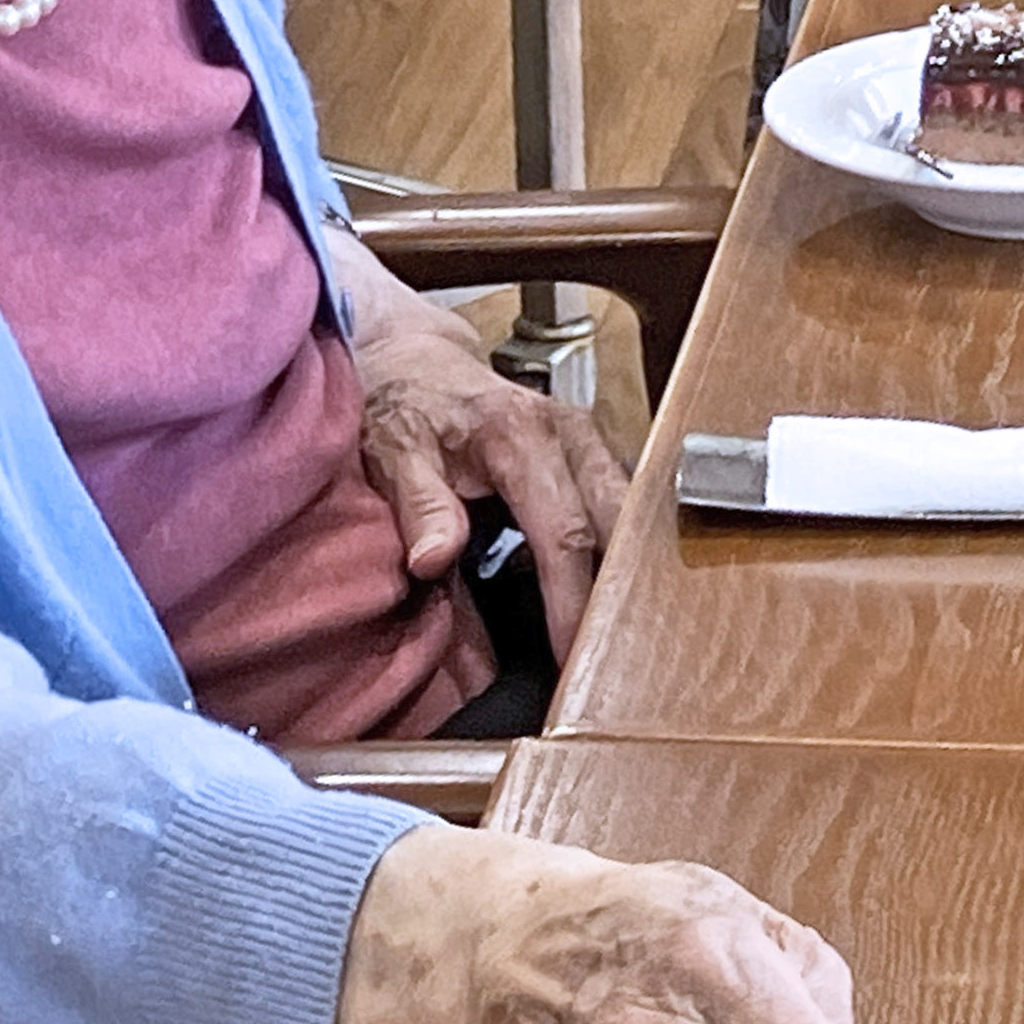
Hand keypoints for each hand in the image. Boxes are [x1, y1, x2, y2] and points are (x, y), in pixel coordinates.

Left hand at [331, 235, 627, 650]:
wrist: (416, 360)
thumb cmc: (401, 406)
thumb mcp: (391, 446)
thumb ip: (417, 501)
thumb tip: (433, 559)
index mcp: (521, 434)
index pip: (564, 532)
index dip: (572, 601)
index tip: (572, 660)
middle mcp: (571, 432)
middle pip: (619, 524)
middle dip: (621, 595)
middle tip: (615, 664)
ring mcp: (591, 440)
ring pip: (633, 517)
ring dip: (630, 576)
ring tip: (624, 642)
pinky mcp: (595, 454)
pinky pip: (624, 509)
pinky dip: (623, 554)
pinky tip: (614, 600)